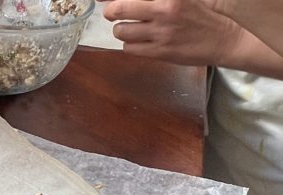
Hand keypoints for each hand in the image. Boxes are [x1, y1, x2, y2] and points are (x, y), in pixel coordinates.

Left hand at [101, 0, 243, 65]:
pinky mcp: (160, 52)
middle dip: (112, 11)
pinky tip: (140, 41)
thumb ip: (155, 0)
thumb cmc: (204, 15)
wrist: (225, 39)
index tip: (107, 1)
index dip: (113, 0)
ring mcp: (161, 33)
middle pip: (119, 9)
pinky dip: (130, 44)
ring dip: (122, 30)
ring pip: (121, 31)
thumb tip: (128, 1)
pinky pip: (130, 48)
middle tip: (113, 13)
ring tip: (131, 28)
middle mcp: (164, 11)